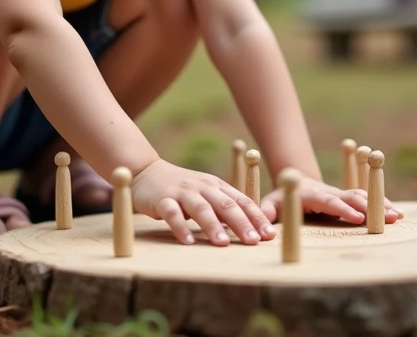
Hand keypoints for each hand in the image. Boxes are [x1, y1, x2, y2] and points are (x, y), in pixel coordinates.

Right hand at [130, 159, 276, 246]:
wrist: (147, 172)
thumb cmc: (183, 189)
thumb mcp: (207, 193)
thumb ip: (225, 207)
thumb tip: (251, 229)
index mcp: (217, 186)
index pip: (242, 201)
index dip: (256, 218)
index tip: (269, 235)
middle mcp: (203, 187)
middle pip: (225, 205)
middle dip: (241, 223)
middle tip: (253, 241)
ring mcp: (182, 192)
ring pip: (201, 208)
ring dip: (213, 226)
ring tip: (223, 244)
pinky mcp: (162, 199)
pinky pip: (171, 214)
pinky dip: (180, 227)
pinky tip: (188, 242)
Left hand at [260, 177, 401, 224]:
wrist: (296, 180)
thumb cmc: (282, 196)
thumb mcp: (271, 203)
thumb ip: (267, 212)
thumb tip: (265, 228)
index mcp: (312, 195)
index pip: (329, 202)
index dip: (343, 209)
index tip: (357, 218)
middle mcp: (330, 192)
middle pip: (352, 197)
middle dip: (370, 207)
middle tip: (388, 217)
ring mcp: (341, 194)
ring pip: (362, 196)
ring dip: (380, 204)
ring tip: (397, 216)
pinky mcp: (349, 198)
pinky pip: (367, 198)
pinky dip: (382, 203)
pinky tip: (397, 214)